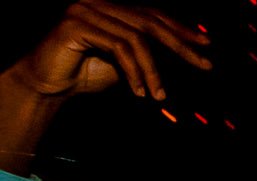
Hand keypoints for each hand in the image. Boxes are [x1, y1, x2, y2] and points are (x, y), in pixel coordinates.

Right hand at [7, 2, 209, 102]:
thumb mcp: (126, 65)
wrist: (49, 85)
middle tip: (202, 65)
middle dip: (179, 45)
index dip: (180, 28)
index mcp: (110, 9)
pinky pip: (118, 47)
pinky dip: (134, 71)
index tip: (205, 44)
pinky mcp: (75, 25)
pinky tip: (139, 91)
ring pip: (136, 38)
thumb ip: (147, 55)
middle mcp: (97, 4)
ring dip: (153, 70)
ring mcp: (84, 11)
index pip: (151, 14)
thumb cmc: (86, 75)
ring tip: (159, 95)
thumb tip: (183, 56)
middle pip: (149, 22)